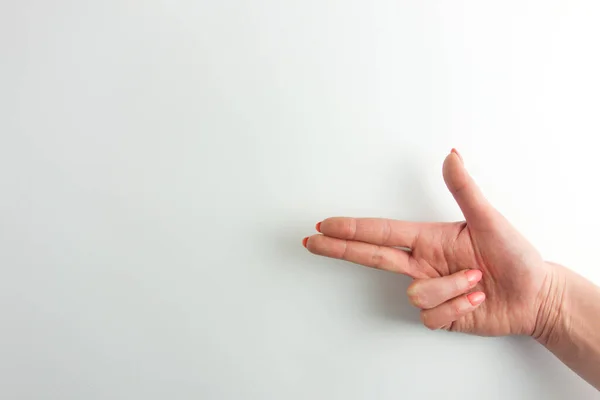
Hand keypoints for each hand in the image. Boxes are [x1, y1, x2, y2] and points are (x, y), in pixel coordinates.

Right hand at [303, 149, 555, 335]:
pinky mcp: (439, 314)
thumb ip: (465, 190)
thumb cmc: (516, 257)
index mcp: (429, 239)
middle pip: (372, 256)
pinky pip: (430, 315)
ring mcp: (430, 289)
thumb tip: (451, 156)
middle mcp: (423, 262)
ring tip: (477, 280)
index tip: (325, 225)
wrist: (536, 297)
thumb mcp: (491, 220)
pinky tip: (475, 300)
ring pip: (415, 293)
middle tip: (312, 241)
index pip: (381, 231)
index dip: (351, 228)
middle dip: (341, 248)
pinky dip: (457, 308)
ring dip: (451, 288)